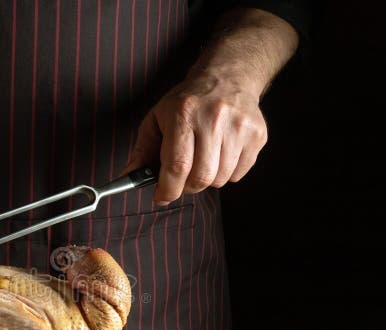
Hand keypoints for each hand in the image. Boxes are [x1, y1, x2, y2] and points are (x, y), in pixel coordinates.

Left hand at [126, 73, 267, 204]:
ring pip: (221, 179)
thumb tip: (128, 177)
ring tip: (201, 161)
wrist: (228, 77)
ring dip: (206, 180)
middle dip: (186, 188)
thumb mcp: (157, 118)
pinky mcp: (257, 135)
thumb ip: (142, 150)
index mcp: (184, 114)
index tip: (161, 197)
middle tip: (181, 180)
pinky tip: (219, 155)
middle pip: (201, 177)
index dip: (167, 189)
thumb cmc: (187, 102)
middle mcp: (214, 119)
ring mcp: (239, 127)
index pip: (177, 165)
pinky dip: (226, 174)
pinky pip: (238, 174)